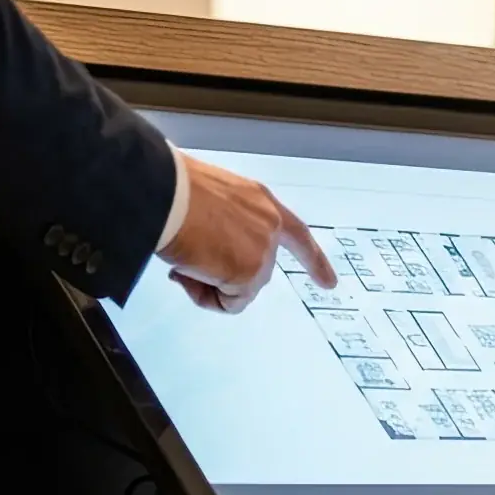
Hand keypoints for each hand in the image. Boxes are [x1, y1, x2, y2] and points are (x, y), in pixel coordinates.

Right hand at [159, 154, 336, 311]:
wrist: (165, 194)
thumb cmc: (174, 191)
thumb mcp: (212, 203)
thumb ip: (227, 229)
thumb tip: (209, 261)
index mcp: (260, 202)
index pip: (296, 235)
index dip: (313, 261)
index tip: (330, 283)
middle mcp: (268, 226)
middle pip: (255, 273)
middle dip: (222, 277)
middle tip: (186, 261)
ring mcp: (262, 252)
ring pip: (239, 291)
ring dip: (208, 284)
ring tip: (183, 259)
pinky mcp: (249, 274)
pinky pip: (229, 304)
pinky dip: (206, 296)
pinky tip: (187, 271)